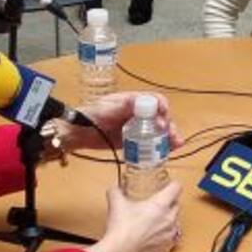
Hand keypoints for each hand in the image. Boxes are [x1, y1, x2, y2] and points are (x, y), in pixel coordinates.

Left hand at [46, 91, 182, 151]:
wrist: (75, 133)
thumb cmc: (89, 116)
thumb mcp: (106, 109)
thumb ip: (123, 106)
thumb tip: (141, 100)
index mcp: (132, 101)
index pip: (154, 101)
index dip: (162, 108)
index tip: (163, 118)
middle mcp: (137, 113)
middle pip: (160, 117)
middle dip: (169, 126)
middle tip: (172, 137)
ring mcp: (136, 128)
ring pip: (157, 131)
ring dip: (168, 137)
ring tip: (175, 145)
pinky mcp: (133, 142)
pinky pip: (149, 143)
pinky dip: (160, 147)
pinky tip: (167, 152)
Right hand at [89, 182, 181, 251]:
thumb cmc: (121, 230)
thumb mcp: (116, 204)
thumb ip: (115, 192)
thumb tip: (114, 190)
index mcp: (160, 205)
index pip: (176, 188)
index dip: (172, 185)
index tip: (168, 186)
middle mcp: (169, 219)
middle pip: (177, 205)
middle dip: (169, 203)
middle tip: (157, 204)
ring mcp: (170, 235)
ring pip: (176, 223)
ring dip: (168, 220)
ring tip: (155, 221)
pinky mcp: (167, 248)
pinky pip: (171, 239)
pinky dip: (165, 236)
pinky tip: (154, 235)